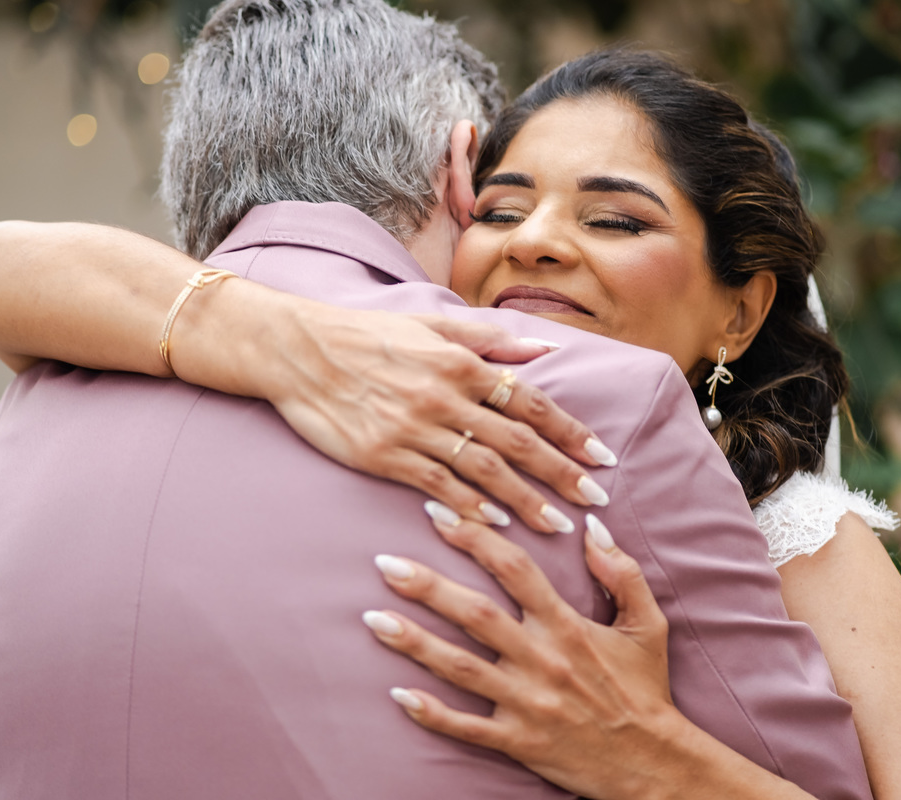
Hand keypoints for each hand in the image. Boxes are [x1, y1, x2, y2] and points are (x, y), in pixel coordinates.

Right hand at [247, 297, 616, 532]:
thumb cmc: (368, 335)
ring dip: (525, 500)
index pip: (530, 402)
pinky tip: (495, 525)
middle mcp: (444, 396)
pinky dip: (469, 507)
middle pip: (517, 442)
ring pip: (484, 471)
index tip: (601, 457)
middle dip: (562, 473)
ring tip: (557, 525)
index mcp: (461, 362)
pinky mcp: (384, 456)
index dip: (570, 431)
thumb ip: (491, 339)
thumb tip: (544, 351)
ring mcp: (414, 428)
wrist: (299, 350)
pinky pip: (437, 486)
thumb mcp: (432, 326)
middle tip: (596, 500)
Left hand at [362, 504, 682, 799]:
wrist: (652, 764)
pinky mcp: (518, 741)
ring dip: (414, 642)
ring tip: (373, 618)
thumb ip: (622, 572)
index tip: (440, 515)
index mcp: (569, 626)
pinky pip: (467, 726)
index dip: (476, 538)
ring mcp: (527, 703)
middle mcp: (543, 660)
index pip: (516, 570)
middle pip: (476, 615)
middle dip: (428, 587)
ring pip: (461, 668)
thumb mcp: (646, 625)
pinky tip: (396, 694)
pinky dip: (431, 712)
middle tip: (385, 563)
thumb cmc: (645, 690)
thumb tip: (592, 526)